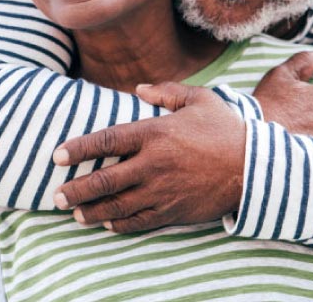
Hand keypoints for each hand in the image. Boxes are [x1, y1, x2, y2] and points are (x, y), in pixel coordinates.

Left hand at [51, 82, 245, 232]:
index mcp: (155, 133)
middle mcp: (154, 164)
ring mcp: (162, 191)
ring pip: (117, 206)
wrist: (255, 167)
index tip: (57, 156)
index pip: (106, 141)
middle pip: (104, 180)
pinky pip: (139, 221)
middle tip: (57, 195)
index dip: (78, 149)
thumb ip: (167, 91)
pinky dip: (119, 224)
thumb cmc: (226, 129)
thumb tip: (139, 89)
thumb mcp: (200, 99)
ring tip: (74, 213)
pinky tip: (106, 222)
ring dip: (91, 211)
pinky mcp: (174, 211)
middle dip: (76, 189)